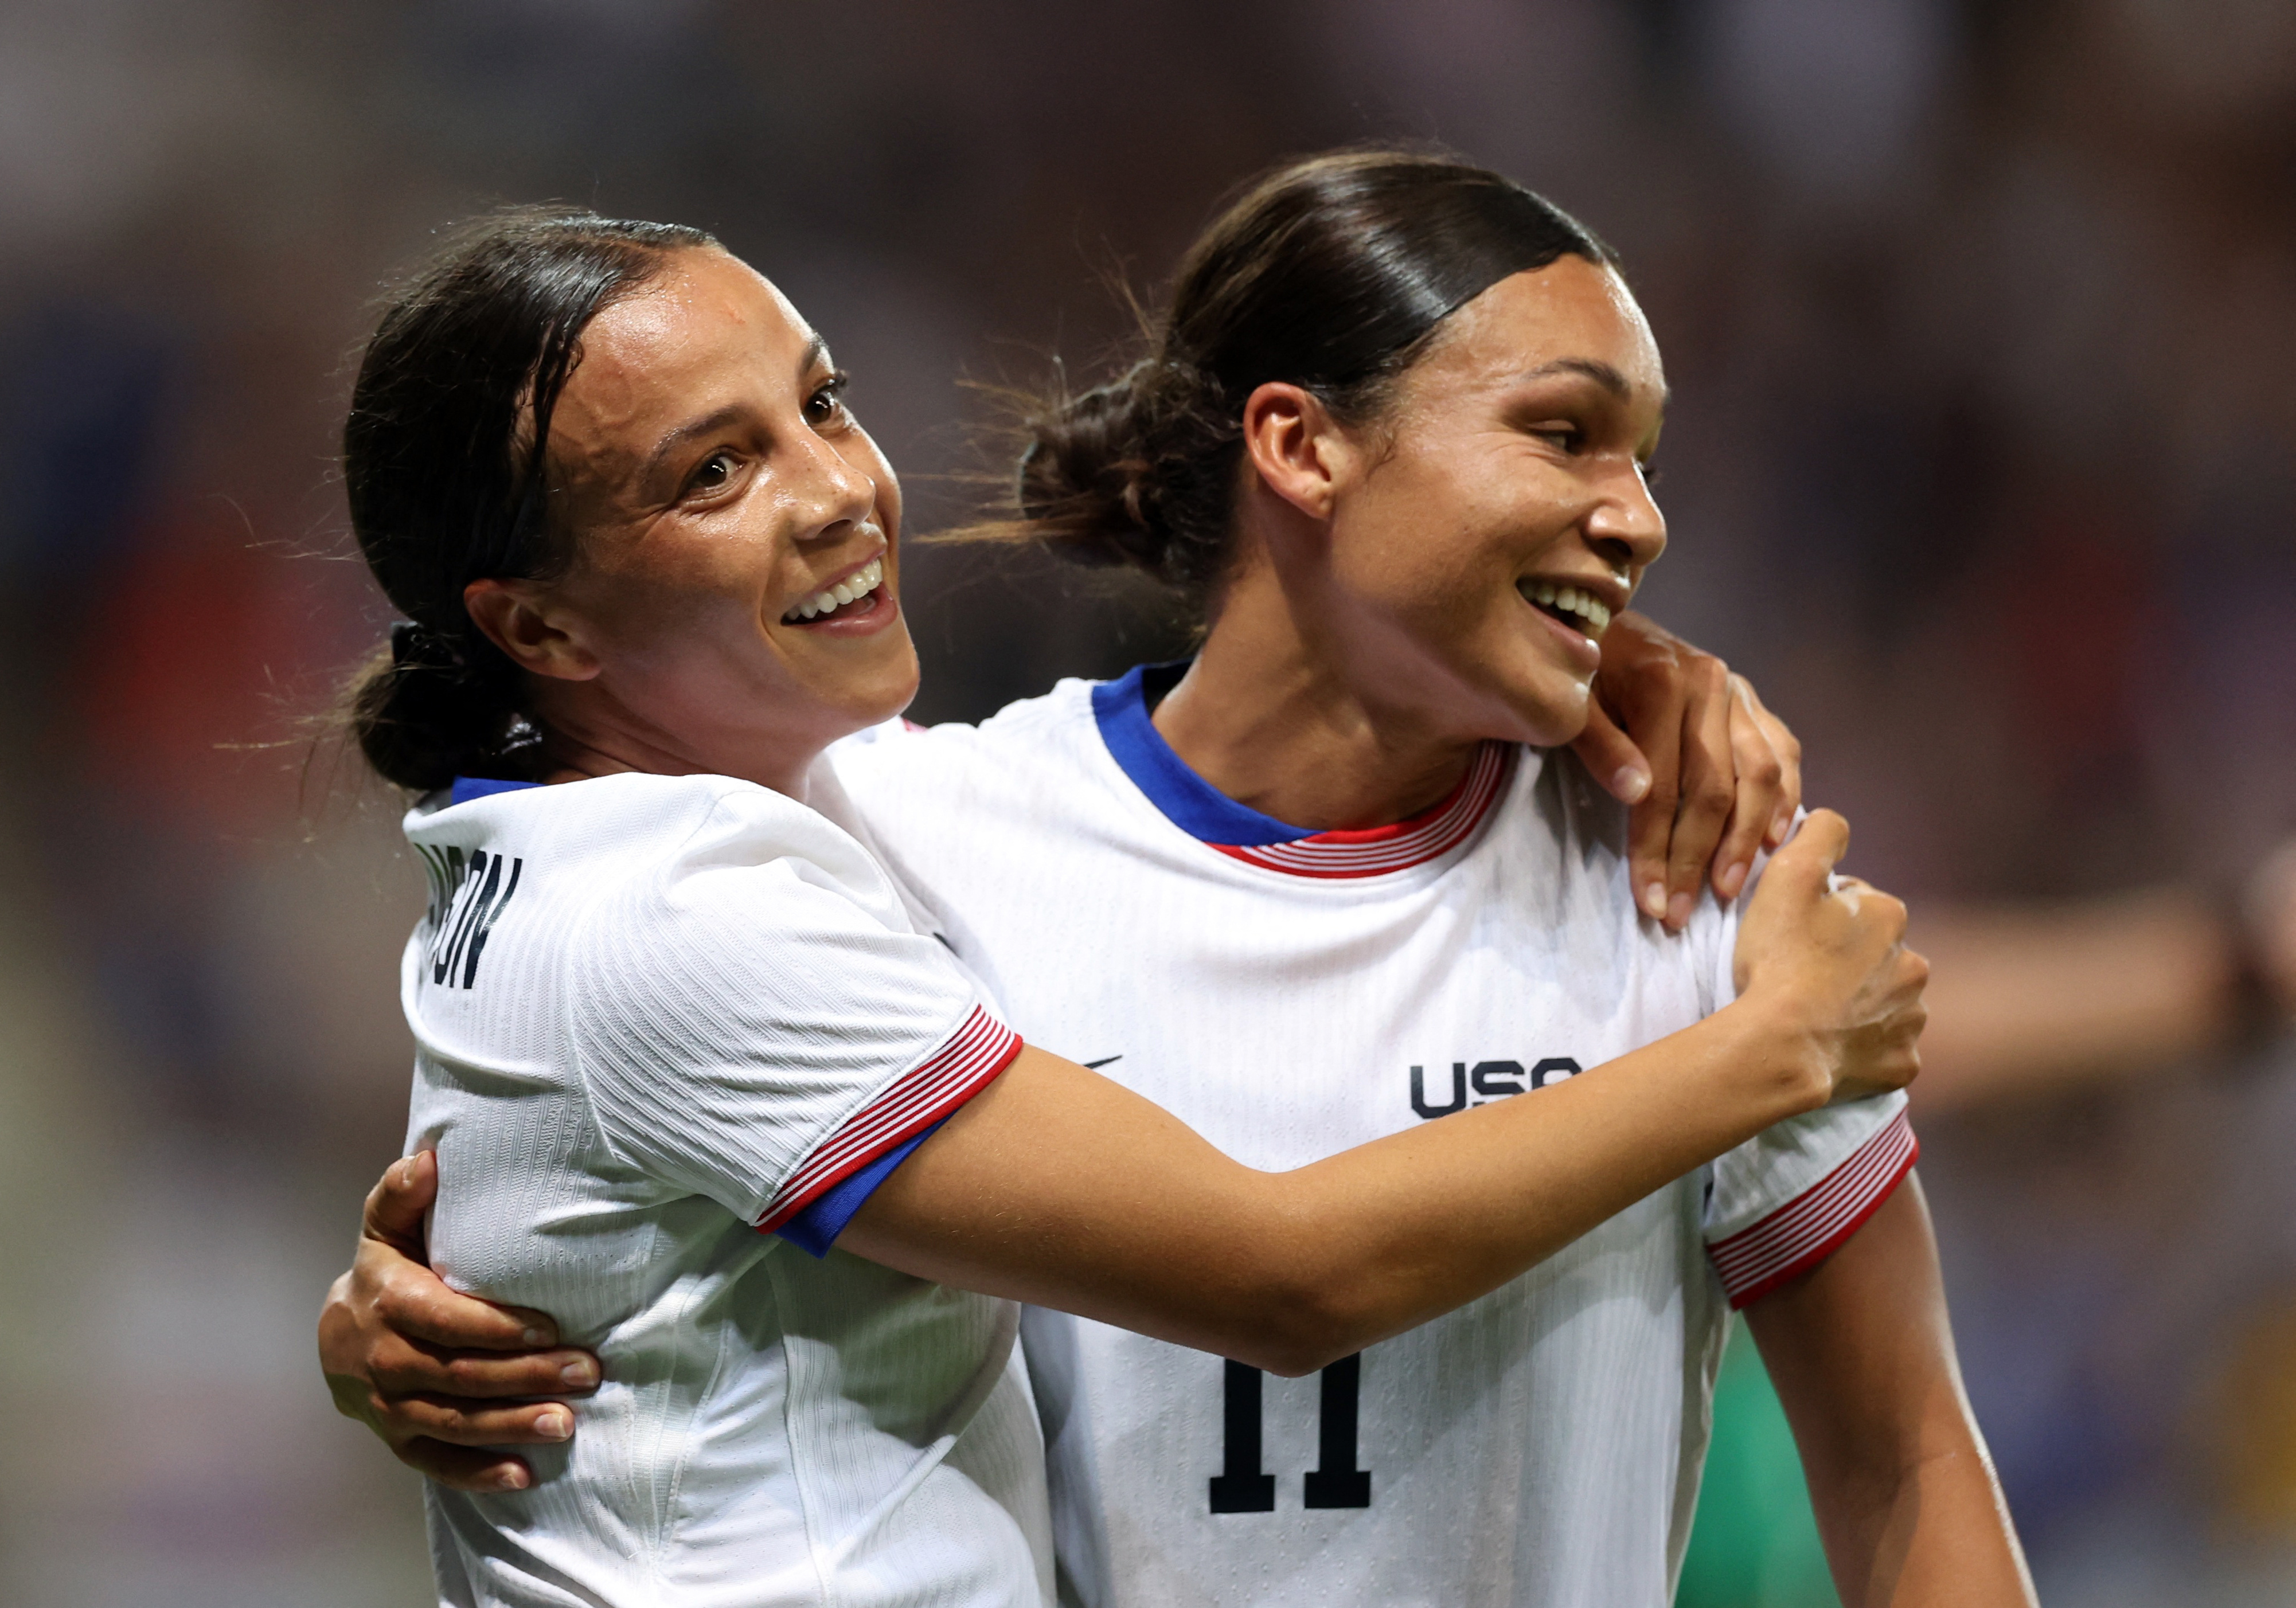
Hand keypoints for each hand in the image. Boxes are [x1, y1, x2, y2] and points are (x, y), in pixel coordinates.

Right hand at [318, 1151, 599, 1491]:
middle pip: (461, 1374)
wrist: (339, 1333)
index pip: (444, 1320)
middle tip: (589, 1372)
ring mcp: (389, 1408)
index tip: (552, 1325)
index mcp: (387, 1304)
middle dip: (527, 1376)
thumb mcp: (386, 1226)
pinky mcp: (397, 1441)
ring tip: (569, 1424)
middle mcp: (385, 1361)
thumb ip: (402, 1194)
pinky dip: (479, 1473)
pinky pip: (437, 1463)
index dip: (497, 1327)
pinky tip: (525, 1475)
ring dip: (512, 1427)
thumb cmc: (387, 1267)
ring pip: (454, 1422)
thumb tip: (429, 1159)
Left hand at [1576, 613, 1802, 930]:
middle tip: (1683, 913)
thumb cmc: (1580, 671)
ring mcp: (1739, 691)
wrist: (1601, 623)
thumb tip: (1639, 795)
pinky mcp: (1753, 700)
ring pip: (1762, 775)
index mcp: (1663, 683)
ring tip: (1729, 888)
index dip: (1657, 851)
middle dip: (1699, 858)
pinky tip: (1774, 839)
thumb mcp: (1571, 703)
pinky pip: (1783, 751)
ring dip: (1747, 838)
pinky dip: (1785, 797)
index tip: (1653, 902)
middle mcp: (1712, 684)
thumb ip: (1599, 746)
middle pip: (1716, 789)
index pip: (1665, 788)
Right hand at [1731, 810, 1927, 1104]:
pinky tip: (1832, 1047)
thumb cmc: (1779, 960)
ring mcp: (1911, 1019)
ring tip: (1815, 1014)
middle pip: (1877, 955)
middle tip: (1802, 976)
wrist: (1780, 1046)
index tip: (1794, 936)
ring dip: (1859, 1004)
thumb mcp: (1788, 875)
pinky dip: (1865, 1048)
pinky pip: (1886, 1050)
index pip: (1858, 905)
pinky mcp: (1904, 1064)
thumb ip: (1819, 834)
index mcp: (1889, 916)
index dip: (1823, 917)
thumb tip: (1834, 820)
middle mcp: (1914, 966)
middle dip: (1849, 961)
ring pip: (1886, 1002)